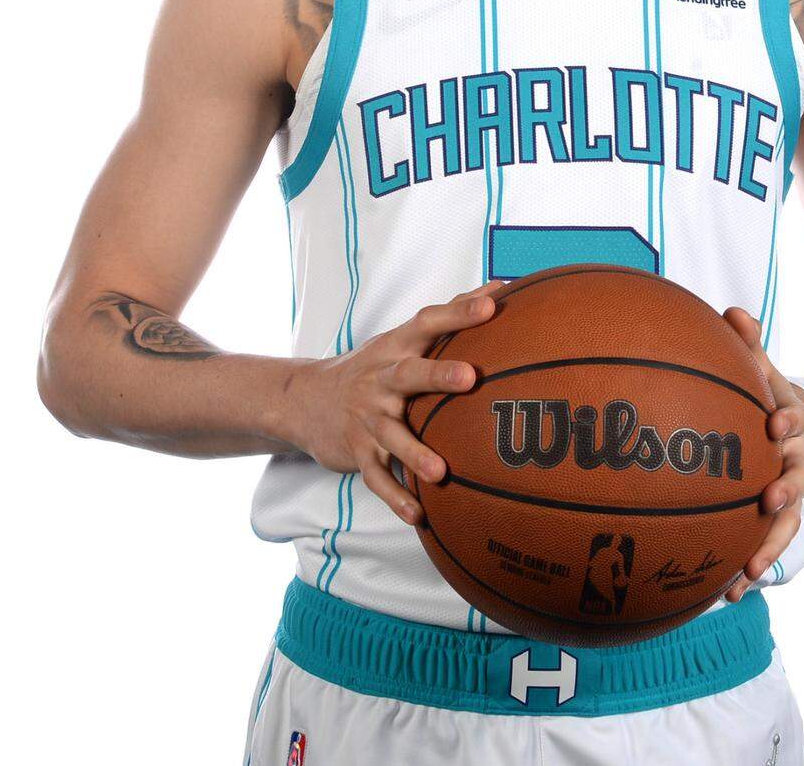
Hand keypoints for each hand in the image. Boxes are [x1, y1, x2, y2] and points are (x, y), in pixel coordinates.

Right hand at [281, 281, 504, 524]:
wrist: (304, 400)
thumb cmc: (374, 366)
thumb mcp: (402, 337)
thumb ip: (450, 315)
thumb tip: (498, 288)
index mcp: (395, 347)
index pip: (428, 322)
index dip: (458, 312)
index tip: (492, 305)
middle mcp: (380, 378)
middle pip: (409, 374)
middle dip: (438, 375)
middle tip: (471, 378)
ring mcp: (366, 416)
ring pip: (391, 434)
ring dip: (415, 453)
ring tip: (440, 472)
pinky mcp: (356, 451)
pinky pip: (376, 477)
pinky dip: (395, 496)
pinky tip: (419, 515)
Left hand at [721, 307, 803, 602]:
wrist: (789, 426)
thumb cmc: (763, 394)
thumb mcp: (760, 368)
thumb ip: (749, 344)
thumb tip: (733, 311)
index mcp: (793, 420)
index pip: (796, 417)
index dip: (789, 419)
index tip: (774, 422)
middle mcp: (797, 460)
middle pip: (801, 477)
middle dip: (787, 488)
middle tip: (770, 497)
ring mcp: (790, 493)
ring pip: (788, 522)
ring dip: (770, 545)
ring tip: (748, 570)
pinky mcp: (776, 519)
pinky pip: (767, 546)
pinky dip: (752, 568)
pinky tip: (727, 595)